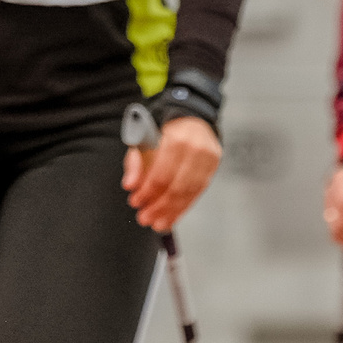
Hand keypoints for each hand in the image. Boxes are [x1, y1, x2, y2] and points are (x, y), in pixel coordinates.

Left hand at [123, 115, 221, 232]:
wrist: (193, 119)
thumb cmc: (163, 131)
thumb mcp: (144, 138)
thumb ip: (135, 161)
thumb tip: (130, 186)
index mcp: (176, 139)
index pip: (162, 173)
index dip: (147, 192)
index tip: (135, 202)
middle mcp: (196, 150)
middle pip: (177, 187)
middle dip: (159, 207)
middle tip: (144, 218)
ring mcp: (208, 160)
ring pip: (189, 193)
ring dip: (171, 212)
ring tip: (157, 224)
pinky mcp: (213, 169)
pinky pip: (197, 193)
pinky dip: (182, 208)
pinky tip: (171, 218)